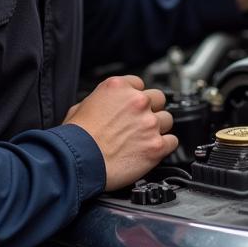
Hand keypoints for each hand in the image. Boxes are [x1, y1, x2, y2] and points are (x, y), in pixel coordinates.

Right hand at [63, 75, 176, 189]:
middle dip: (150, 110)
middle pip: (158, 99)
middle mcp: (137, 101)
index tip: (133, 107)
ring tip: (143, 139)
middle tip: (139, 124)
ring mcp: (149, 123)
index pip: (139, 84)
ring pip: (167, 120)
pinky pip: (173, 141)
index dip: (135, 97)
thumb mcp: (79, 107)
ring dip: (157, 129)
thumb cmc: (75, 139)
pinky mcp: (156, 145)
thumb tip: (102, 107)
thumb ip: (99, 101)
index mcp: (118, 87)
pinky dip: (165, 147)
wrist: (78, 162)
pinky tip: (153, 150)